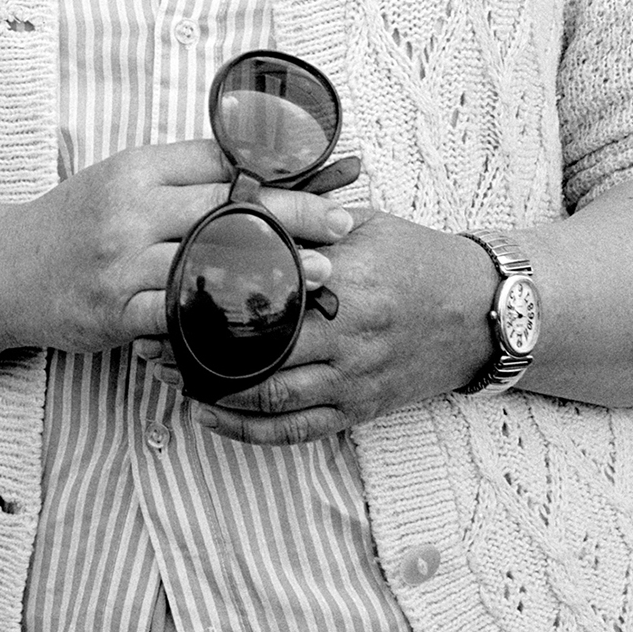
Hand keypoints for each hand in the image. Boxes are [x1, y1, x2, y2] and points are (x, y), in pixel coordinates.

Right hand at [0, 140, 348, 355]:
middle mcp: (128, 210)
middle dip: (294, 214)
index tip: (331, 174)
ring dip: (273, 268)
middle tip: (344, 221)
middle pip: (226, 207)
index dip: (280, 167)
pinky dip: (223, 318)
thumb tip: (262, 167)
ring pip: (209, 262)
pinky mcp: (113, 310)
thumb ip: (182, 175)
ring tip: (321, 274)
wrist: (5, 271)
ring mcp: (119, 262)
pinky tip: (260, 323)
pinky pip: (179, 316)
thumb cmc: (76, 223)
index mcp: (135, 170)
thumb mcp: (120, 181)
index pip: (218, 159)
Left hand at [154, 208, 494, 444]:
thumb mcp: (364, 226)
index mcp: (347, 281)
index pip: (265, 291)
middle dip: (196, 347)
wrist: (484, 311)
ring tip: (164, 372)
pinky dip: (246, 428)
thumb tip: (234, 202)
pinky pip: (295, 430)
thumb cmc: (416, 258)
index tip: (165, 287)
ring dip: (210, 389)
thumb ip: (303, 221)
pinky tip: (207, 414)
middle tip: (148, 336)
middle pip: (256, 348)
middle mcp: (350, 335)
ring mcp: (355, 378)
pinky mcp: (360, 409)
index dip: (211, 294)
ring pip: (269, 396)